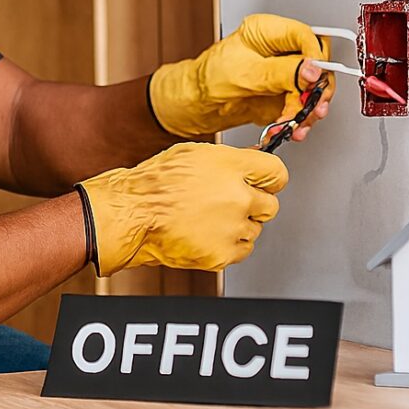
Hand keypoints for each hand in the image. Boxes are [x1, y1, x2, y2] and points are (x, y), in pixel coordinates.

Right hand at [76, 142, 286, 274]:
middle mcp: (238, 196)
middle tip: (228, 203)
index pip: (276, 172)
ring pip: (255, 228)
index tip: (263, 182)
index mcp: (231, 167)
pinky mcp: (224, 253)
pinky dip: (228, 244)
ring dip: (238, 225)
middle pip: (271, 204)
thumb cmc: (153, 184)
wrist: (131, 215)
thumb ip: (227, 161)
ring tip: (207, 218)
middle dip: (253, 203)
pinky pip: (242, 249)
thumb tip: (248, 165)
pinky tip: (206, 233)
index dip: (268, 178)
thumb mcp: (191, 155)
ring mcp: (233, 227)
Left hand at [147, 14, 335, 137]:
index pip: (305, 36)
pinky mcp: (283, 94)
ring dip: (309, 109)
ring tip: (298, 122)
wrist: (194, 104)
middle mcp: (279, 51)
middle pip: (315, 65)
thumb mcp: (245, 74)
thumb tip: (311, 70)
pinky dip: (300, 119)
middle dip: (315, 89)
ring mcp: (283, 73)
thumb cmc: (207, 79)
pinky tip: (291, 127)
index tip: (313, 77)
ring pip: (313, 88)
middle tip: (310, 105)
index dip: (315, 57)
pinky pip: (302, 106)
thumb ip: (281, 72)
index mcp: (267, 32)